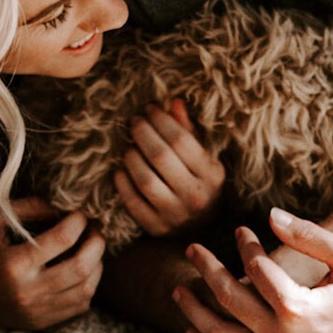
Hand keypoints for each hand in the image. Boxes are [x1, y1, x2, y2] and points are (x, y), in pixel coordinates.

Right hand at [0, 197, 103, 330]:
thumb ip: (28, 207)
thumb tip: (63, 209)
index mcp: (14, 264)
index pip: (63, 239)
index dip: (79, 222)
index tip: (80, 213)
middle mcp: (27, 292)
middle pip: (81, 268)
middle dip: (97, 243)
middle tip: (95, 229)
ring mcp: (36, 312)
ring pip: (86, 290)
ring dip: (97, 265)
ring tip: (92, 248)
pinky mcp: (41, 322)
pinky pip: (79, 306)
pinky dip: (88, 285)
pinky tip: (81, 269)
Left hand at [114, 99, 226, 236]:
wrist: (202, 230)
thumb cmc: (201, 184)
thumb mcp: (204, 158)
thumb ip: (188, 131)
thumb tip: (173, 102)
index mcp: (212, 174)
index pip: (181, 140)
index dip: (161, 120)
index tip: (150, 108)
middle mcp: (196, 196)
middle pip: (160, 156)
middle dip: (142, 133)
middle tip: (134, 121)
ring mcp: (175, 215)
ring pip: (145, 180)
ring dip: (131, 156)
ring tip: (128, 145)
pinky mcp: (156, 228)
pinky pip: (133, 202)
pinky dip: (123, 182)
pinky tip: (120, 169)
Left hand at [173, 208, 332, 332]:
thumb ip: (310, 234)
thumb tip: (271, 214)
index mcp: (299, 308)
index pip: (257, 269)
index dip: (245, 245)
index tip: (240, 229)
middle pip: (229, 300)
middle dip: (207, 270)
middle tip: (192, 249)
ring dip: (195, 312)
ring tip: (180, 288)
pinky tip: (195, 329)